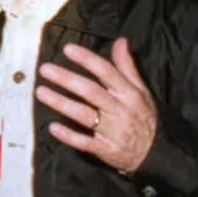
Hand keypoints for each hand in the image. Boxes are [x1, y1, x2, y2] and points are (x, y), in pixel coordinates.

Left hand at [35, 38, 157, 173]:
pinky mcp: (106, 150)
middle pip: (91, 91)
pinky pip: (85, 143)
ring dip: (62, 103)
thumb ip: (127, 66)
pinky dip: (69, 136)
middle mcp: (120, 110)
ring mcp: (112, 131)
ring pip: (84, 115)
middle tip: (45, 69)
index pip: (106, 72)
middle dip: (67, 79)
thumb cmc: (143, 118)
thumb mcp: (141, 91)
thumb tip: (120, 41)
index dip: (87, 59)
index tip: (67, 49)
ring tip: (41, 92)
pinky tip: (53, 127)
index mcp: (128, 94)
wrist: (156, 154)